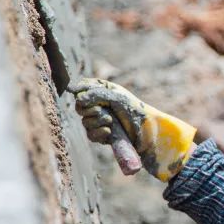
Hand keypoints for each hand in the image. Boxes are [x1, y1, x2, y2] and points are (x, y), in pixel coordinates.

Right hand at [71, 78, 196, 181]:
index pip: (82, 88)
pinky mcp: (102, 135)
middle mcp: (99, 105)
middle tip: (102, 110)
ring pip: (85, 122)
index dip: (80, 91)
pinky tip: (109, 131)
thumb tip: (77, 98)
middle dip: (89, 109)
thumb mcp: (115, 96)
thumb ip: (95, 94)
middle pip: (79, 106)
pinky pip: (91, 135)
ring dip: (96, 121)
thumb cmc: (133, 109)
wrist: (147, 131)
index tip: (83, 94)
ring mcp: (99, 121)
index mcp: (102, 91)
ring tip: (110, 121)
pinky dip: (99, 132)